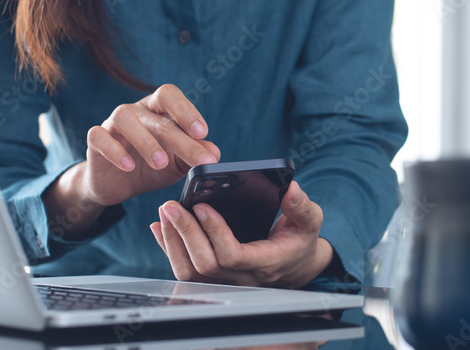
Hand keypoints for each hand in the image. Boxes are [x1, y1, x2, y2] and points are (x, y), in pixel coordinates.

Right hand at [82, 83, 219, 206]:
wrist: (119, 185)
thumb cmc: (154, 167)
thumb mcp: (178, 164)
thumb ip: (195, 155)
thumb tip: (214, 152)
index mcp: (158, 109)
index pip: (170, 96)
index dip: (187, 111)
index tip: (203, 133)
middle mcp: (136, 110)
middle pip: (157, 116)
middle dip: (180, 138)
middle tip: (197, 159)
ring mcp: (113, 123)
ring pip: (125, 118)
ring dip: (146, 141)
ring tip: (161, 163)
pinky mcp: (95, 140)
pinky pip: (99, 136)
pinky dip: (114, 151)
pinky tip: (128, 166)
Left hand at [149, 181, 334, 287]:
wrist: (295, 265)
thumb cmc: (300, 240)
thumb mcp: (310, 222)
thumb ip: (301, 206)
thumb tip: (290, 188)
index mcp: (265, 262)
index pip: (233, 255)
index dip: (215, 232)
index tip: (202, 206)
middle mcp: (242, 277)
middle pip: (204, 264)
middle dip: (185, 232)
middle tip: (172, 205)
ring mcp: (225, 281)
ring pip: (190, 271)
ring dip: (173, 242)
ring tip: (166, 212)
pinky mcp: (213, 278)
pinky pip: (186, 271)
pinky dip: (169, 249)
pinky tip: (160, 228)